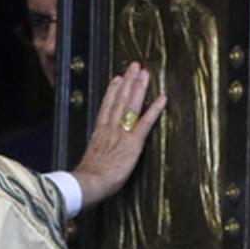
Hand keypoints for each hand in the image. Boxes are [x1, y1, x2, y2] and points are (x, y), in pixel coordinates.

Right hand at [71, 62, 165, 209]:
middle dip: (128, 81)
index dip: (113, 91)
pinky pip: (145, 123)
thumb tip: (94, 156)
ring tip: (144, 73)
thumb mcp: (89, 161)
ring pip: (130, 105)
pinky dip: (154, 109)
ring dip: (138, 88)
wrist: (89, 182)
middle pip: (119, 100)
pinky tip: (161, 99)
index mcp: (99, 132)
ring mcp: (121, 133)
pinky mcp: (133, 142)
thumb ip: (95, 153)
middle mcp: (110, 128)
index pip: (106, 106)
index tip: (118, 78)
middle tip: (134, 66)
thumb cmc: (88, 177)